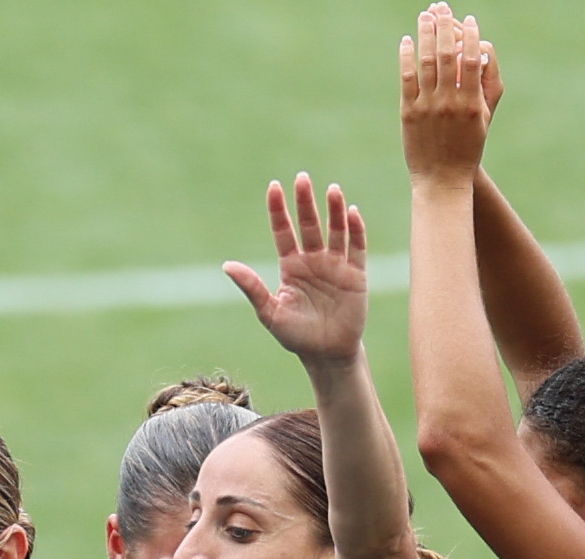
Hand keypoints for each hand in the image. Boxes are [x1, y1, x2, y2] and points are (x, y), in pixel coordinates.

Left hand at [225, 173, 372, 367]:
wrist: (326, 355)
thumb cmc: (296, 336)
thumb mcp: (269, 313)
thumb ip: (251, 287)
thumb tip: (227, 265)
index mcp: (291, 267)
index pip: (283, 231)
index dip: (278, 209)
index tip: (274, 187)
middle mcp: (313, 260)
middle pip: (309, 224)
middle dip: (305, 202)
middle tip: (302, 178)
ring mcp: (336, 265)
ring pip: (335, 230)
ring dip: (334, 210)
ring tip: (332, 189)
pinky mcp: (356, 274)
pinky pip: (357, 247)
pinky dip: (356, 230)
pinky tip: (352, 213)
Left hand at [398, 7, 496, 182]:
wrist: (442, 179)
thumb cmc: (468, 147)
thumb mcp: (484, 117)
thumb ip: (485, 86)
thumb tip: (482, 54)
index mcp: (471, 102)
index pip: (472, 59)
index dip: (470, 36)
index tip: (469, 19)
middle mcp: (449, 102)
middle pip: (445, 54)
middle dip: (444, 27)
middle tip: (442, 7)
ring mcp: (427, 106)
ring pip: (425, 62)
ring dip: (424, 35)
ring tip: (425, 16)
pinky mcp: (408, 113)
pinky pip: (406, 79)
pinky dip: (406, 57)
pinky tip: (407, 40)